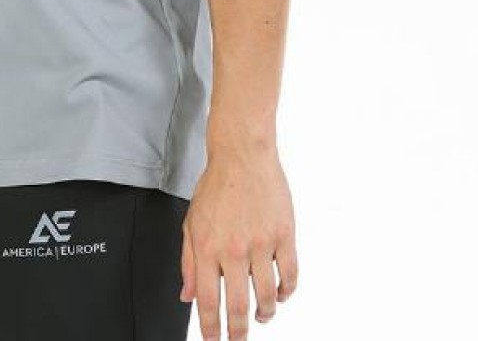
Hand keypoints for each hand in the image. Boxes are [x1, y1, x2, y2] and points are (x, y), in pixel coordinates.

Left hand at [179, 144, 297, 339]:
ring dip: (264, 314)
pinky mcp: (284, 236)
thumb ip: (188, 261)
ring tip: (260, 317)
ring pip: (267, 297)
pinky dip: (286, 293)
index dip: (211, 329)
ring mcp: (261, 243)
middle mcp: (233, 249)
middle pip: (238, 307)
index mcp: (207, 246)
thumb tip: (187, 296)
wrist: (242, 154)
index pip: (208, 301)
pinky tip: (280, 295)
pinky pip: (290, 276)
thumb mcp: (191, 222)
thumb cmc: (216, 186)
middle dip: (238, 333)